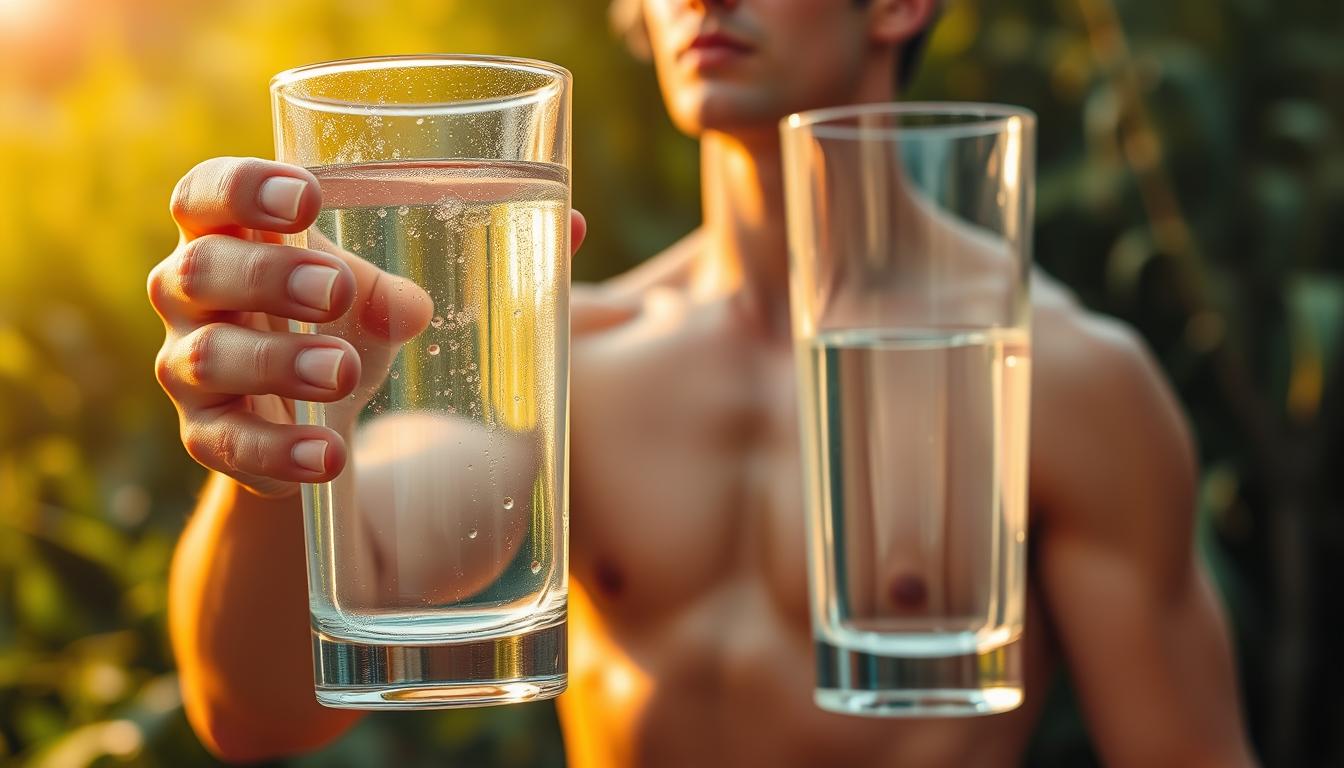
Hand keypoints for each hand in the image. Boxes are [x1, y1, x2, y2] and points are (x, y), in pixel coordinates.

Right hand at [148, 157, 585, 498]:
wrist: (319, 433)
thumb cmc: (357, 328)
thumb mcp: (403, 291)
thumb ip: (484, 260)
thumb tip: (576, 227)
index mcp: (240, 234)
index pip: (206, 192)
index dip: (241, 189)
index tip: (306, 199)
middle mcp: (198, 296)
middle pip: (201, 271)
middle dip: (268, 277)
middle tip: (338, 291)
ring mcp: (193, 370)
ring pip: (206, 360)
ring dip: (276, 363)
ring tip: (344, 372)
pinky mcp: (209, 439)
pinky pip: (223, 448)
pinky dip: (278, 454)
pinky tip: (329, 457)